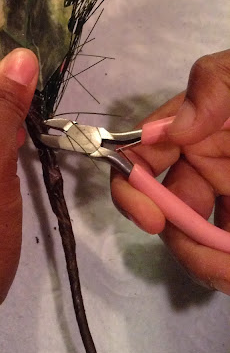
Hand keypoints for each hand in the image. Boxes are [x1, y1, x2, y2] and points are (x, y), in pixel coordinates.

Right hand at [111, 50, 229, 293]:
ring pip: (199, 241)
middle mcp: (208, 164)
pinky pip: (228, 253)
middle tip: (218, 265)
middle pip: (165, 209)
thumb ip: (216, 84)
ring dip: (210, 263)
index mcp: (198, 127)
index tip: (150, 218)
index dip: (132, 187)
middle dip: (180, 240)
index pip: (142, 156)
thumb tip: (176, 129)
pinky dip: (229, 268)